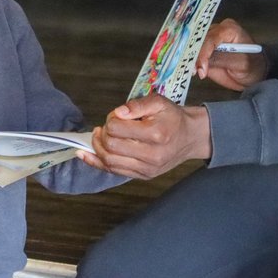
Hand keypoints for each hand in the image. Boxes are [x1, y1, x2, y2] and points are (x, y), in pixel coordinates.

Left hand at [78, 93, 211, 179]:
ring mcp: (147, 169)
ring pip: (110, 162)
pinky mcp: (143, 176)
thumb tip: (118, 113)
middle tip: (106, 126)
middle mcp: (152, 155)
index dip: (111, 119)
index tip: (116, 115)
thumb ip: (137, 105)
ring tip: (98, 137)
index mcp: (156, 134)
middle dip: (102, 134)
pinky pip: (114, 172)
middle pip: (112, 147)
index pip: (118, 129)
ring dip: (98, 148)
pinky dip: (97, 163)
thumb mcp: (159, 102)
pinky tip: (86, 154)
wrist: (191, 137)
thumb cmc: (173, 118)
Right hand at [194, 18, 267, 90]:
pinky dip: (188, 62)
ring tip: (189, 72)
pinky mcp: (204, 53)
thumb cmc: (253, 65)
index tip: (202, 69)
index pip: (211, 39)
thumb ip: (222, 60)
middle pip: (199, 41)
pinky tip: (187, 70)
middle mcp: (216, 32)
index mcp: (228, 29)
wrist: (255, 75)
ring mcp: (209, 42)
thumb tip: (203, 62)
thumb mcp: (241, 63)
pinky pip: (193, 56)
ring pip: (193, 47)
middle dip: (193, 55)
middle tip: (192, 71)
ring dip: (188, 59)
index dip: (203, 54)